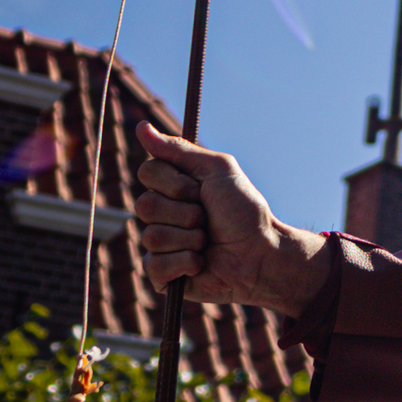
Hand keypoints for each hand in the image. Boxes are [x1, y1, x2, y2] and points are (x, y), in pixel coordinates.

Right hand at [131, 121, 325, 313]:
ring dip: (189, 238)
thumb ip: (178, 150)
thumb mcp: (217, 170)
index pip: (147, 172)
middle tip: (208, 218)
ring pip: (151, 235)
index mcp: (173, 187)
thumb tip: (141, 126)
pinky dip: (184, 263)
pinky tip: (201, 263)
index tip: (200, 189)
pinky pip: (154, 265)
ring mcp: (161, 244)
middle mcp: (163, 213)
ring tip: (207, 242)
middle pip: (144, 205)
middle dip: (185, 213)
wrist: (260, 254)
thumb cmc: (243, 211)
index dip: (175, 183)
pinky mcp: (162, 275)